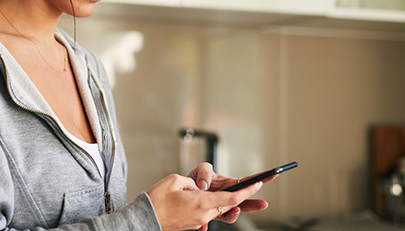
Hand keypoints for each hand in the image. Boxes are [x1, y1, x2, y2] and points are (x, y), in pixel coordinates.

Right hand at [147, 172, 264, 230]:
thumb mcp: (174, 181)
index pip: (231, 197)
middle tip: (260, 194)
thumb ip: (192, 181)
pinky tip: (212, 200)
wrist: (145, 219)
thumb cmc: (156, 201)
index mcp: (202, 203)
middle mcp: (204, 214)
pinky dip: (214, 206)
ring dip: (230, 203)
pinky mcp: (193, 224)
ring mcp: (199, 221)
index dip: (247, 191)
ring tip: (242, 196)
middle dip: (245, 199)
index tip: (258, 184)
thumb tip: (200, 188)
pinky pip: (208, 214)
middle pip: (230, 205)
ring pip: (219, 210)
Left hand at [187, 163, 271, 229]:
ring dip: (234, 215)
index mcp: (228, 185)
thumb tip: (204, 185)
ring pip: (230, 214)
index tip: (271, 176)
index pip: (246, 182)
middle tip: (263, 204)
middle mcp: (226, 197)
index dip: (260, 179)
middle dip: (255, 204)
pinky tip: (204, 227)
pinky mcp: (208, 215)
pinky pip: (210, 221)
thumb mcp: (201, 170)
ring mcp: (219, 208)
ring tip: (235, 210)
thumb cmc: (196, 179)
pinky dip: (207, 224)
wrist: (184, 191)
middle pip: (244, 202)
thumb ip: (204, 173)